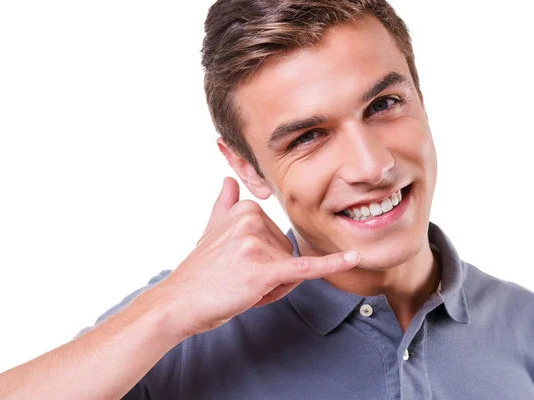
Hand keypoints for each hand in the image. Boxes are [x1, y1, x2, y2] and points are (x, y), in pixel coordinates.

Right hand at [162, 177, 358, 335]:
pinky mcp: (264, 269)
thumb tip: (228, 179)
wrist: (179, 302)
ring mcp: (257, 244)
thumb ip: (224, 204)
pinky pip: (305, 267)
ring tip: (242, 288)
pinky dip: (331, 264)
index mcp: (246, 209)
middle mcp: (252, 220)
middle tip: (239, 281)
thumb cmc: (199, 272)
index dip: (265, 259)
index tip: (238, 266)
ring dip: (274, 287)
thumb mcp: (210, 230)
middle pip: (288, 253)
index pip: (279, 238)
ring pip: (292, 270)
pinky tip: (353, 258)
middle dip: (272, 274)